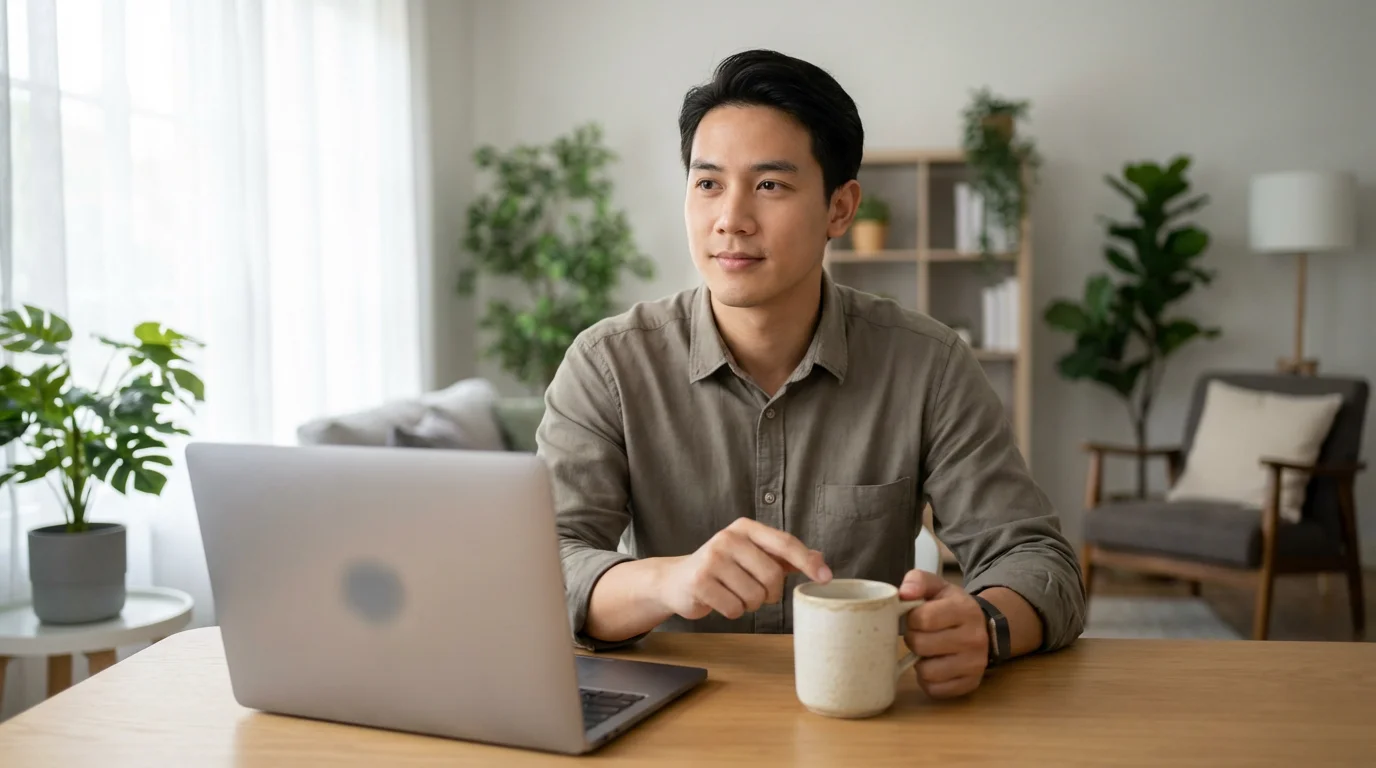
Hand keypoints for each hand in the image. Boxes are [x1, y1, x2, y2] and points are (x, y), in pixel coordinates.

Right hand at [658, 518, 831, 620]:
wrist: (677, 579)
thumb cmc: (722, 568)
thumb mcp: (752, 555)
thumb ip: (784, 557)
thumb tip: (820, 559)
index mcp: (745, 528)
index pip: (785, 543)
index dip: (807, 562)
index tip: (826, 578)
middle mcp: (728, 538)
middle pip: (772, 576)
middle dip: (770, 594)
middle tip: (758, 593)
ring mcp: (712, 559)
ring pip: (754, 596)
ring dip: (749, 604)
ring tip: (734, 594)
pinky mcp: (700, 582)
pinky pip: (734, 609)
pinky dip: (732, 611)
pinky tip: (720, 600)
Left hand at [899, 569, 988, 698]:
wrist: (983, 628)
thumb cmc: (951, 607)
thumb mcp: (938, 587)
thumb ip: (918, 581)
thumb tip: (903, 593)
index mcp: (965, 610)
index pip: (923, 619)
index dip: (911, 619)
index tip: (914, 618)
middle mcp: (974, 639)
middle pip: (921, 645)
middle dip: (913, 639)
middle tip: (920, 634)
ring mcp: (974, 664)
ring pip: (927, 672)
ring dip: (919, 662)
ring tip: (927, 651)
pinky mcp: (970, 684)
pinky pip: (934, 690)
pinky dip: (928, 680)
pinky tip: (934, 665)